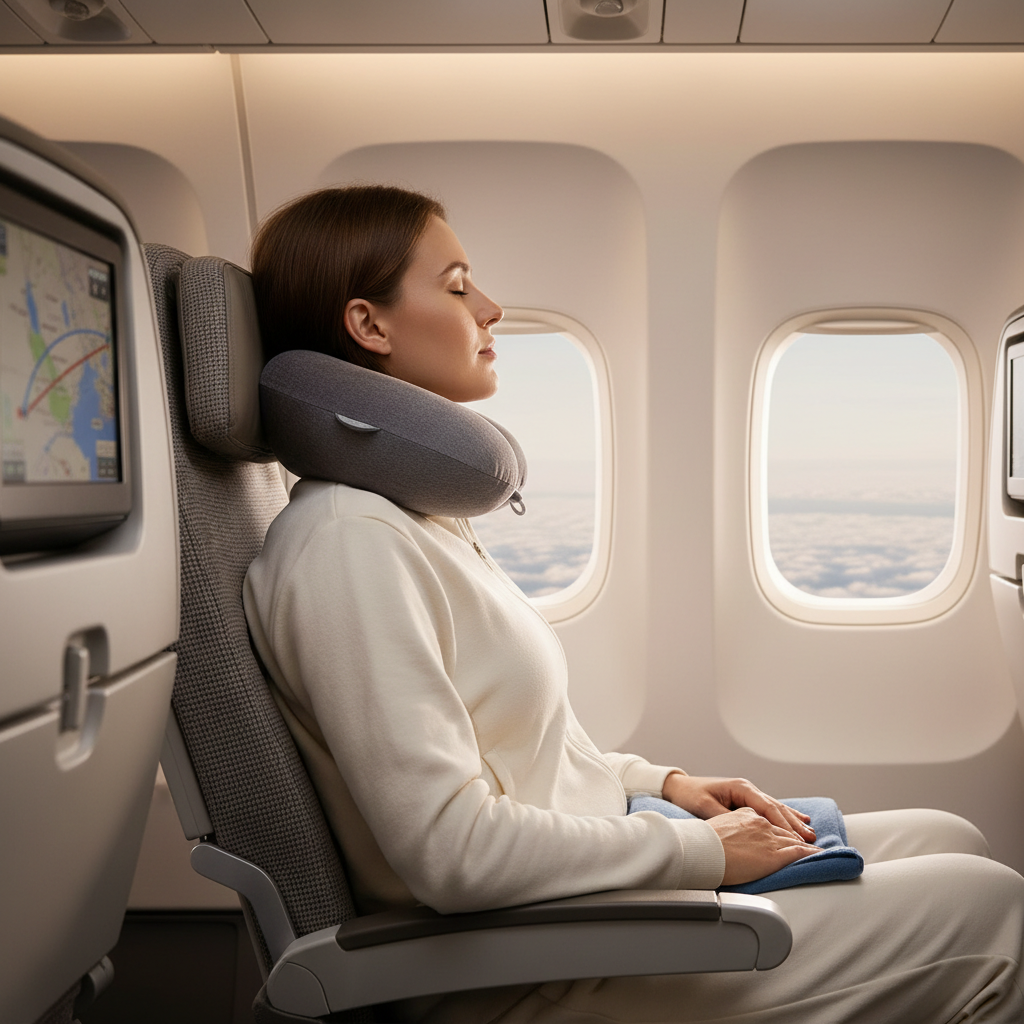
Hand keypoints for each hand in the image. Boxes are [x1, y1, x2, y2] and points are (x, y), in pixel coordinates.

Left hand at [661, 774, 816, 843]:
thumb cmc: (690, 794)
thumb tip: (742, 828)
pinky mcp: (745, 801)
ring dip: (793, 820)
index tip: (796, 837)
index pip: (767, 806)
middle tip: (811, 838)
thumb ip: (725, 816)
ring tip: (810, 831)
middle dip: (794, 823)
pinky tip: (797, 820)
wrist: (679, 787)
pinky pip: (769, 809)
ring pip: (776, 808)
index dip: (783, 822)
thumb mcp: (705, 807)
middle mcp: (748, 789)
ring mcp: (748, 794)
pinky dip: (784, 816)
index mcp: (741, 788)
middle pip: (776, 807)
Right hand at [707, 807, 820, 884]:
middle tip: (810, 836)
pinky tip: (817, 854)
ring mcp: (768, 837)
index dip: (778, 823)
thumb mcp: (716, 822)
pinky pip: (798, 852)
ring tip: (816, 846)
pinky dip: (810, 853)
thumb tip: (735, 832)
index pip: (767, 818)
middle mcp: (759, 822)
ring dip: (805, 842)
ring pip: (793, 838)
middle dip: (797, 831)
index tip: (785, 828)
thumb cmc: (703, 840)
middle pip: (783, 826)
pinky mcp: (773, 854)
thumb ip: (731, 824)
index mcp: (745, 813)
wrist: (701, 849)